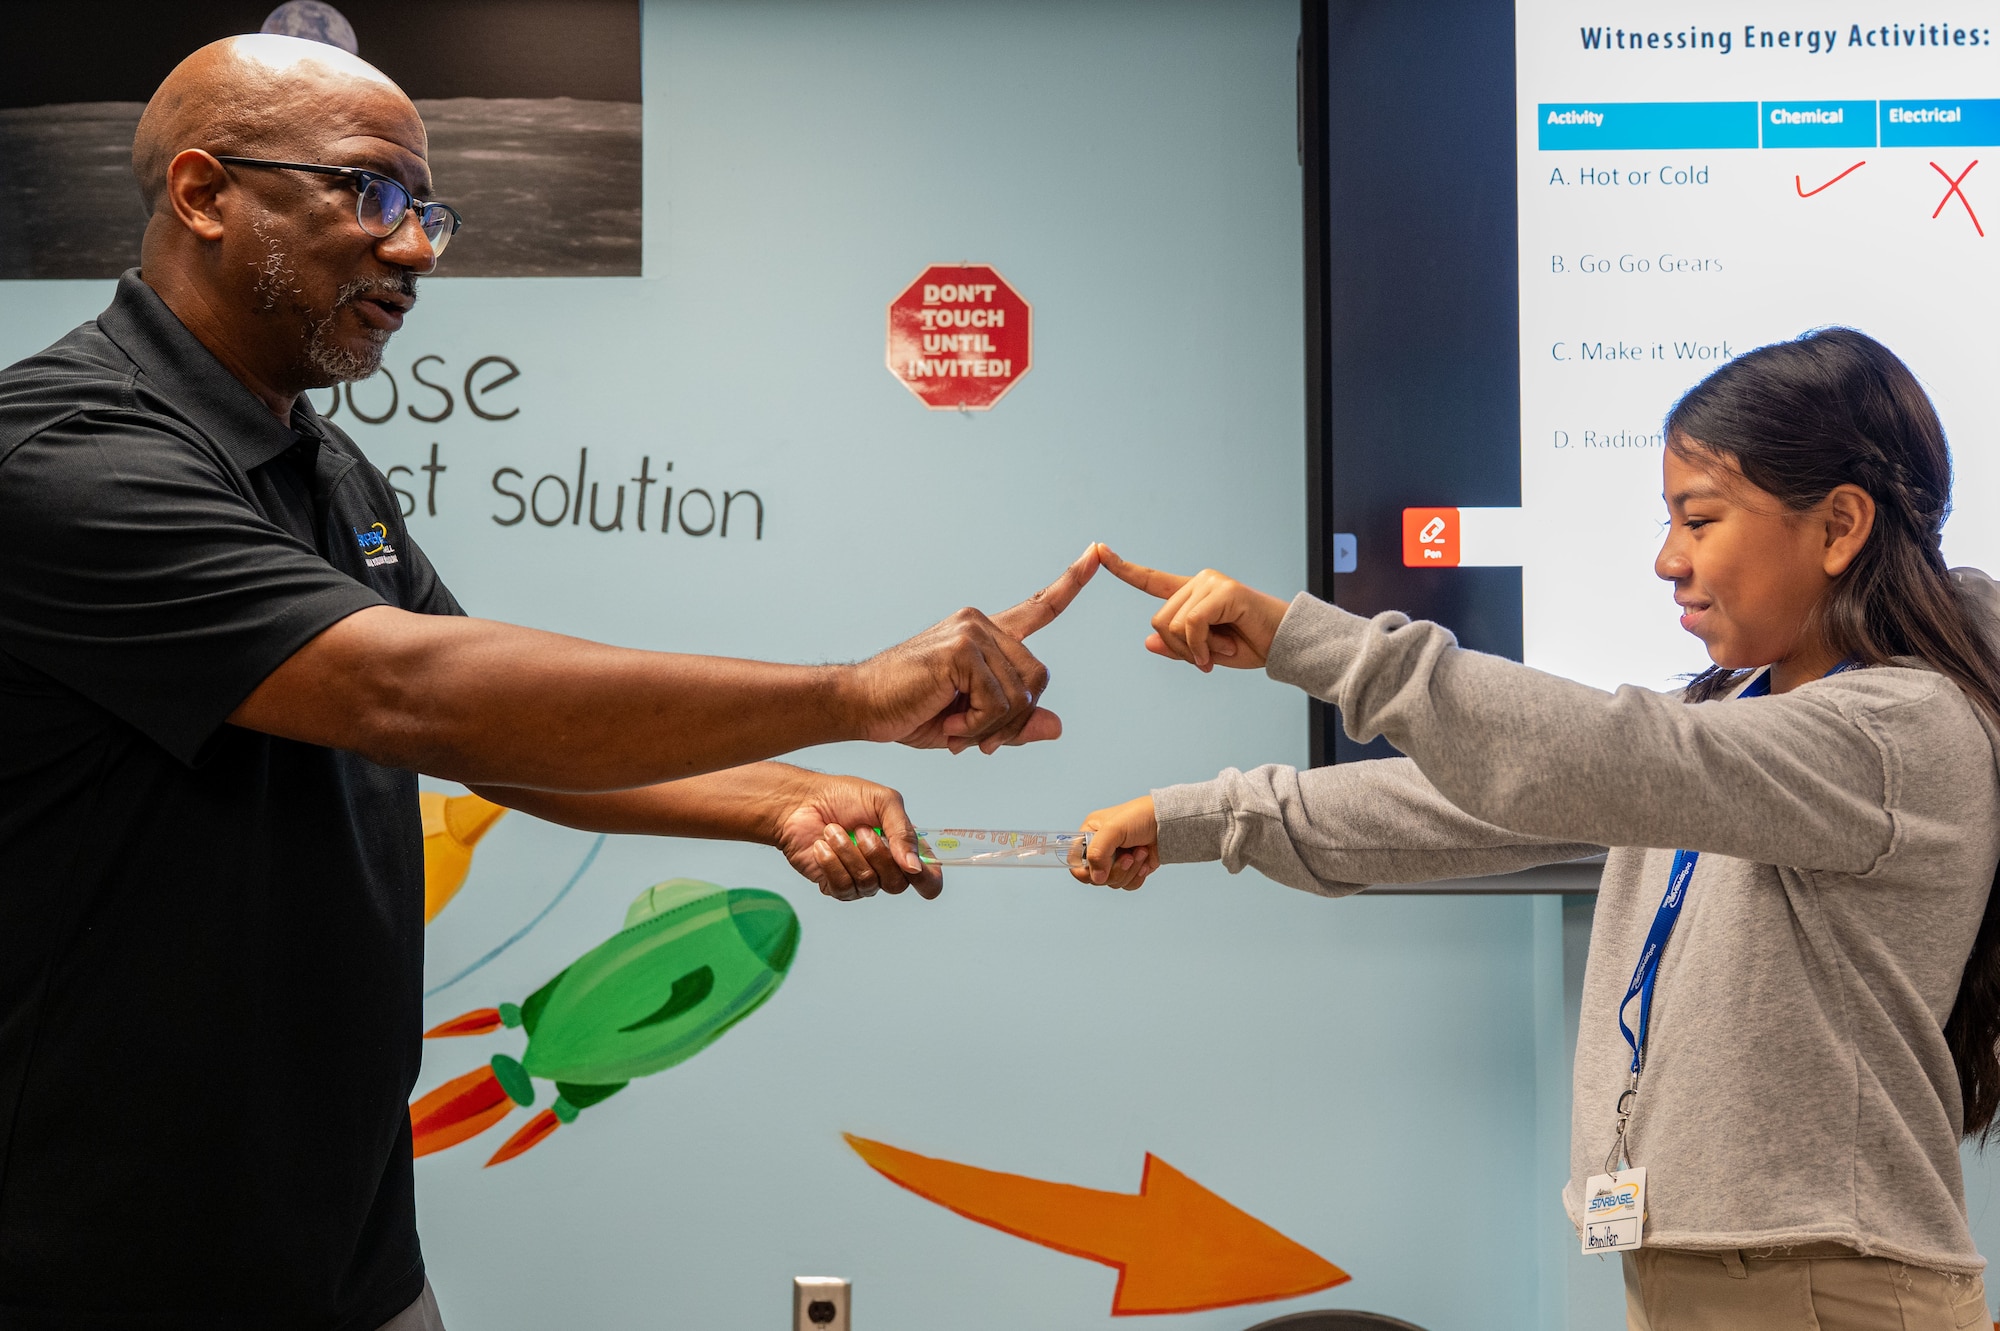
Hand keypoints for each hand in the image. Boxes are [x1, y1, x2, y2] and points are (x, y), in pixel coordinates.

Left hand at [768, 771, 942, 901]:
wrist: (800, 802)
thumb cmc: (841, 797)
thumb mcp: (883, 801)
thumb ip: (903, 831)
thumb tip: (914, 866)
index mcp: (903, 847)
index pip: (928, 878)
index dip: (928, 880)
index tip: (915, 868)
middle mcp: (885, 868)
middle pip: (898, 884)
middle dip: (877, 854)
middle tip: (861, 829)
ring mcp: (861, 880)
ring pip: (868, 883)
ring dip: (848, 852)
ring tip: (833, 830)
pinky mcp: (835, 886)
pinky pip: (843, 887)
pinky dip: (831, 862)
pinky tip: (821, 846)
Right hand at [851, 545, 1099, 753]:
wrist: (861, 707)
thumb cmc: (910, 712)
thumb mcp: (973, 725)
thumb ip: (1013, 724)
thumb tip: (1057, 726)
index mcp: (986, 636)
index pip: (1039, 607)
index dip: (1071, 582)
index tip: (1098, 552)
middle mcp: (982, 625)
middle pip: (1038, 678)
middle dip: (1014, 720)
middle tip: (979, 741)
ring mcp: (972, 632)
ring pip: (1020, 694)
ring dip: (993, 729)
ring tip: (958, 731)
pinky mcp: (961, 648)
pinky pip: (998, 701)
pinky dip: (978, 726)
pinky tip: (951, 725)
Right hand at [1072, 795, 1159, 889]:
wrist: (1169, 822)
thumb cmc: (1140, 817)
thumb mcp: (1113, 829)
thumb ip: (1097, 852)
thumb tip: (1096, 878)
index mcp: (1089, 835)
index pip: (1075, 862)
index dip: (1086, 870)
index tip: (1101, 867)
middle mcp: (1100, 849)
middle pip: (1095, 877)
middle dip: (1115, 869)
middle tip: (1128, 856)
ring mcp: (1116, 861)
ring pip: (1112, 882)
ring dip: (1129, 870)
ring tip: (1140, 852)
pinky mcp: (1131, 870)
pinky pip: (1127, 885)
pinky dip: (1137, 877)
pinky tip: (1145, 862)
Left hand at [1096, 544, 1288, 671]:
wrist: (1285, 645)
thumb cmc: (1250, 646)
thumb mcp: (1205, 653)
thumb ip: (1177, 648)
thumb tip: (1147, 641)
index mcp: (1191, 594)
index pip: (1150, 580)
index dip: (1123, 568)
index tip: (1099, 550)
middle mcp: (1199, 582)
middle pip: (1158, 621)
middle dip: (1179, 649)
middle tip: (1208, 658)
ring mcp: (1211, 583)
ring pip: (1172, 625)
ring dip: (1194, 650)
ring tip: (1222, 651)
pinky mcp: (1225, 591)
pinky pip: (1192, 625)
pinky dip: (1202, 646)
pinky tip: (1221, 652)